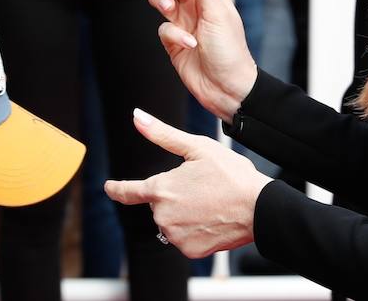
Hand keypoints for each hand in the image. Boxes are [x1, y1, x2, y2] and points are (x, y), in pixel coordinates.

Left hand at [104, 108, 269, 258]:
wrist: (259, 208)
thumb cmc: (231, 174)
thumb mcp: (197, 147)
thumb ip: (162, 134)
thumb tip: (137, 116)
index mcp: (161, 189)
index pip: (129, 191)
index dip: (117, 188)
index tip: (109, 187)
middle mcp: (163, 215)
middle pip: (159, 203)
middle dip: (174, 195)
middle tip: (202, 187)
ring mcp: (175, 235)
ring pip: (171, 222)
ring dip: (183, 213)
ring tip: (210, 203)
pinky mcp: (189, 250)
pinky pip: (184, 238)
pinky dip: (195, 230)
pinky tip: (212, 219)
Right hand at [147, 0, 257, 121]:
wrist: (227, 89)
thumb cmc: (230, 52)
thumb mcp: (218, 12)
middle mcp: (198, 4)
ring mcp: (184, 21)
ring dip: (161, 1)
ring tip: (169, 11)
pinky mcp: (174, 40)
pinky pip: (162, 28)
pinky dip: (171, 33)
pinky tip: (187, 42)